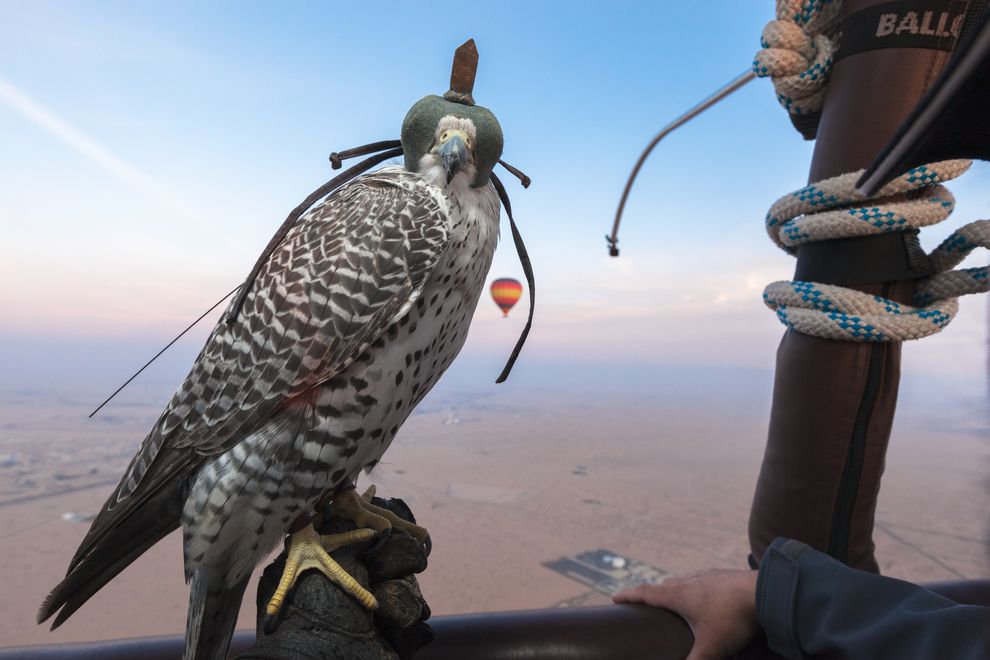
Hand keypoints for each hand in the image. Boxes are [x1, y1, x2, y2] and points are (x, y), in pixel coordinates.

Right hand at [613, 569, 759, 659]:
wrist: (763, 592)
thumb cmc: (732, 618)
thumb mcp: (710, 648)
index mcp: (678, 595)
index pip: (646, 593)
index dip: (628, 595)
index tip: (614, 597)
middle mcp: (690, 581)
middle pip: (664, 585)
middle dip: (653, 593)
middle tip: (646, 601)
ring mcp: (709, 576)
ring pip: (685, 579)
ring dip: (675, 587)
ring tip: (675, 596)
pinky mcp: (725, 575)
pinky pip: (704, 578)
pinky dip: (698, 585)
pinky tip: (707, 591)